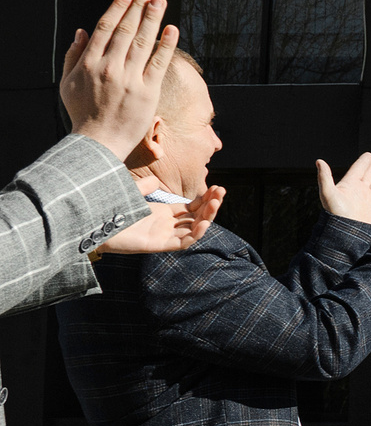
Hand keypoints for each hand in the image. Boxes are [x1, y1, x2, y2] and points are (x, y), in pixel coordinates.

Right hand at [62, 0, 181, 159]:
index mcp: (88, 62)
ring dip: (153, 18)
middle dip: (138, 6)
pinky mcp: (148, 91)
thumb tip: (81, 31)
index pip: (106, 27)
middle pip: (127, 30)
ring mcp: (129, 79)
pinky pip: (159, 63)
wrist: (98, 142)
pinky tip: (172, 29)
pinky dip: (166, 45)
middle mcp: (109, 67)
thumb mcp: (68, 83)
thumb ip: (73, 56)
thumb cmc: (83, 113)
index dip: (119, 6)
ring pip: (143, 42)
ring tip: (160, 0)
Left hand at [95, 185, 224, 253]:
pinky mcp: (158, 245)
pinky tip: (204, 223)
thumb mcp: (133, 194)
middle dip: (211, 205)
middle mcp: (167, 225)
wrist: (95, 226)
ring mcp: (164, 235)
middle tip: (221, 192)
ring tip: (216, 203)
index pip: (192, 208)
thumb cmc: (112, 210)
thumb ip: (145, 187)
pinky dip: (195, 234)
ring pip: (194, 229)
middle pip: (197, 216)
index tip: (216, 189)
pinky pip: (182, 242)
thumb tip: (156, 181)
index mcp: (164, 214)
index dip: (205, 200)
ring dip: (207, 217)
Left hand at [317, 153, 370, 222]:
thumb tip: (319, 161)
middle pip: (367, 174)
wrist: (347, 232)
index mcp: (349, 185)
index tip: (369, 155)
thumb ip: (324, 176)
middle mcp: (359, 191)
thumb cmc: (335, 213)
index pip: (358, 169)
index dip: (364, 162)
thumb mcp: (327, 193)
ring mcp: (367, 199)